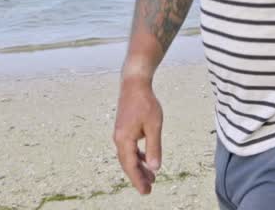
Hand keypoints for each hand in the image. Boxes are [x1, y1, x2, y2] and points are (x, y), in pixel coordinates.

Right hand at [113, 75, 162, 193]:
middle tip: (148, 190)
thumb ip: (154, 147)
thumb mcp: (154, 126)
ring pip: (128, 156)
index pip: (131, 165)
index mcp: (124, 139)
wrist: (134, 83)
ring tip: (151, 177)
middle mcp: (119, 139)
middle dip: (138, 177)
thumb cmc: (145, 103)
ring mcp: (120, 134)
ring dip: (138, 167)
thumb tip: (155, 167)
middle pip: (128, 163)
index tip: (146, 192)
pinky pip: (129, 148)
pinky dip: (137, 156)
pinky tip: (146, 159)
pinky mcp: (124, 129)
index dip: (138, 180)